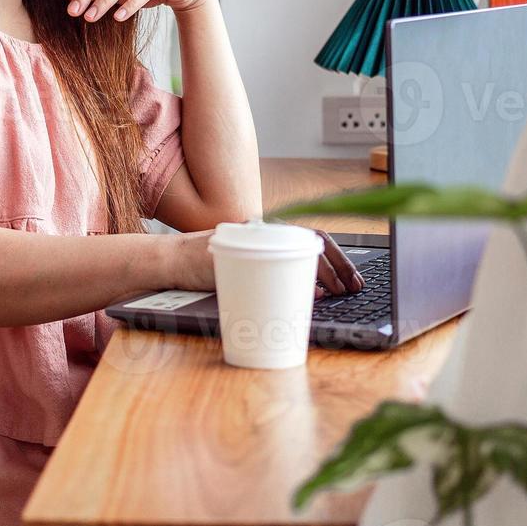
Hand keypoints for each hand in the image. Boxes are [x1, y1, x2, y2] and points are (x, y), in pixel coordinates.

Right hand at [164, 228, 364, 297]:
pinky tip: (309, 292)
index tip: (355, 282)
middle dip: (341, 267)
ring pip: (300, 249)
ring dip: (326, 273)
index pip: (316, 239)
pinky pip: (273, 262)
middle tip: (355, 288)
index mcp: (274, 234)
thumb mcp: (251, 270)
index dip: (341, 260)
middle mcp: (267, 231)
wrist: (170, 261)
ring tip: (337, 292)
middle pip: (316, 241)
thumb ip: (282, 278)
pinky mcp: (240, 250)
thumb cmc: (211, 270)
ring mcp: (254, 238)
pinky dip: (294, 278)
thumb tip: (320, 294)